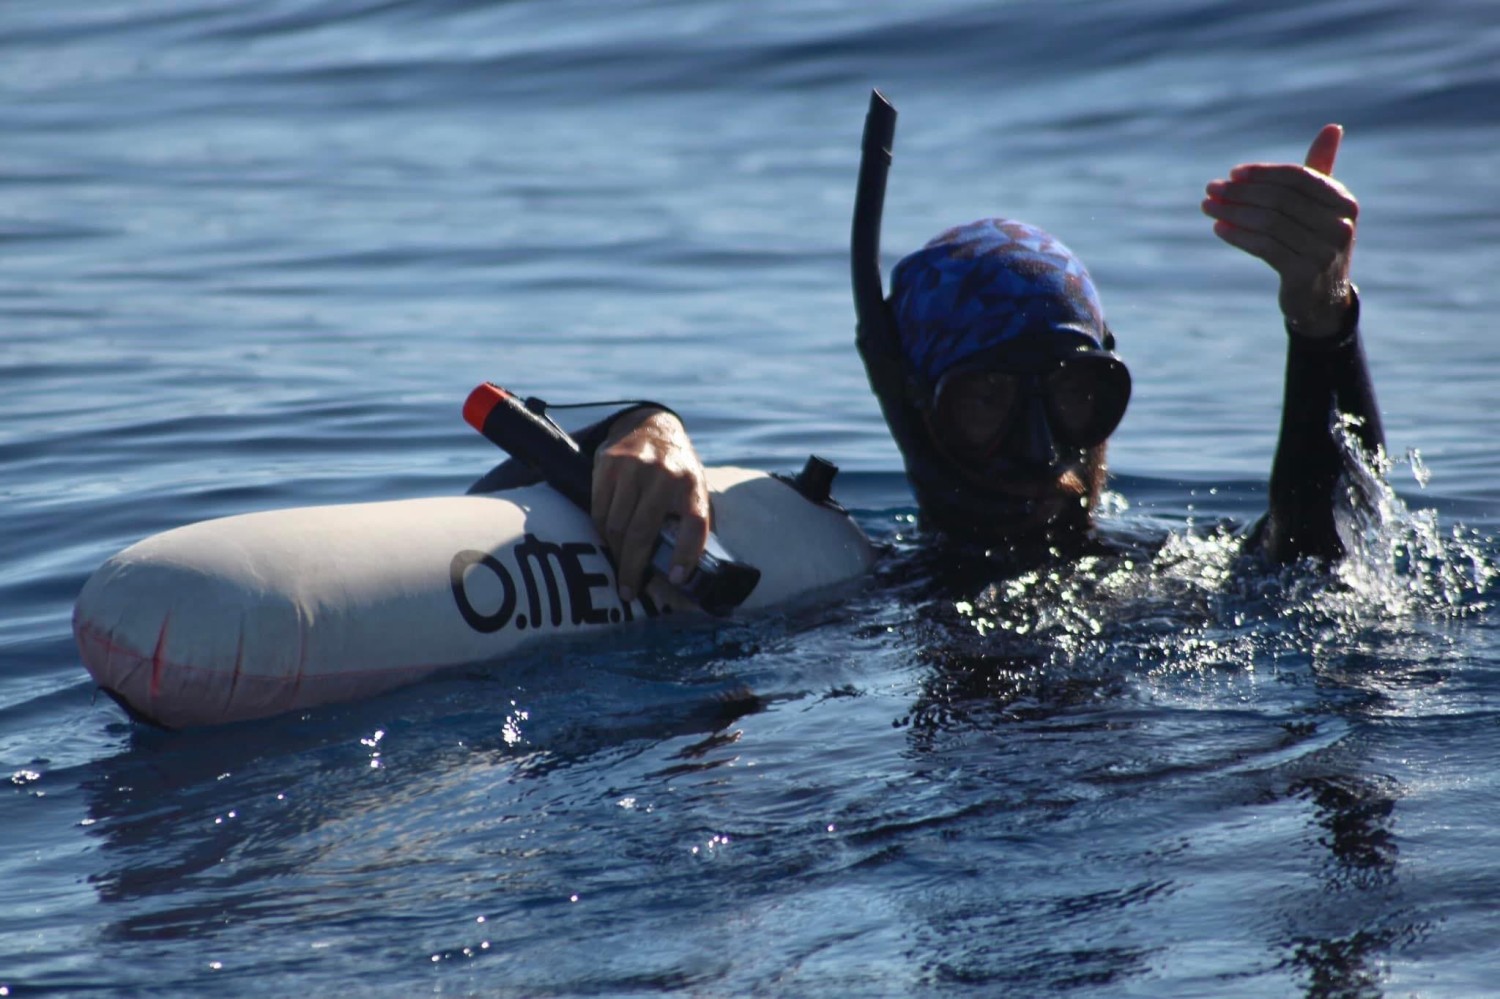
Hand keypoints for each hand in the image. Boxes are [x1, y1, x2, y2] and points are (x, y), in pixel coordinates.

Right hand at [591, 408, 709, 601]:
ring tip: (618, 566)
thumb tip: (692, 572)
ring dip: (615, 552)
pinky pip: (598, 509)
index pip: (695, 524)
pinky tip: (607, 539)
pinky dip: (600, 531)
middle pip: (643, 532)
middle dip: (632, 568)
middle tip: (628, 591)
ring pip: (616, 524)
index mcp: (693, 485)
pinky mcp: (608, 463)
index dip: (686, 555)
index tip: (676, 578)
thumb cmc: (677, 471)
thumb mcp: (695, 490)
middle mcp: (665, 474)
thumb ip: (695, 523)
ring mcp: (634, 467)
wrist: (652, 426)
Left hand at [1202, 124, 1358, 337]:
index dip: (1262, 173)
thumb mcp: (1321, 205)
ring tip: (1208, 207)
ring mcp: (1324, 251)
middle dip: (1240, 192)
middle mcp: (1340, 225)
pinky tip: (1219, 228)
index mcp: (1344, 202)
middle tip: (1211, 190)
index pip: (1298, 177)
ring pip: (1268, 223)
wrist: (1320, 296)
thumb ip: (1320, 169)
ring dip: (1232, 212)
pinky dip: (1238, 236)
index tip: (1232, 175)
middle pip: (1280, 199)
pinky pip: (1264, 247)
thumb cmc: (1314, 240)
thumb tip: (1333, 127)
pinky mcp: (1304, 273)